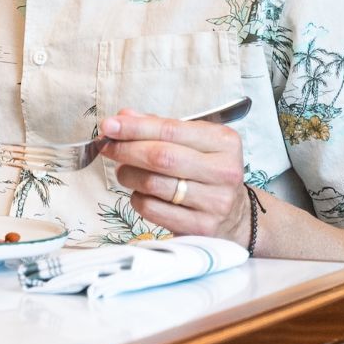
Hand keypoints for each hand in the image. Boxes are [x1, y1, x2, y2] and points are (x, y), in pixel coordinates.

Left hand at [101, 108, 248, 243]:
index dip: (135, 127)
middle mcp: (224, 171)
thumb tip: (124, 116)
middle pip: (161, 157)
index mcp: (224, 142)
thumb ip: (160, 127)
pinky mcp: (201, 227)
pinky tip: (141, 192)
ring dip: (128, 174)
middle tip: (107, 147)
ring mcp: (215, 202)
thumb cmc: (207, 170)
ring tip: (124, 170)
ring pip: (153, 183)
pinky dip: (137, 198)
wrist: (236, 214)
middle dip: (126, 150)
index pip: (170, 129)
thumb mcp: (193, 142)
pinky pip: (153, 208)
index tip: (109, 126)